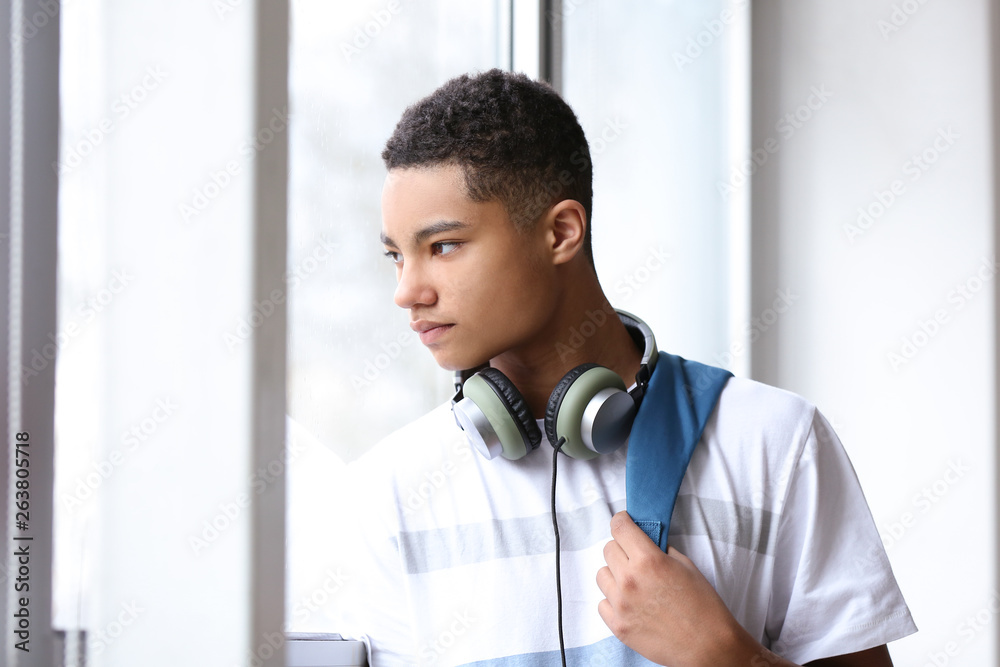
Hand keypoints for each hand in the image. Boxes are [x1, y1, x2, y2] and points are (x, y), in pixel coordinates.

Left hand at [596, 510, 757, 666]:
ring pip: (602, 574)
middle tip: (636, 557)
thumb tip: (646, 539)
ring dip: (615, 574)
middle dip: (622, 549)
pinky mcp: (618, 626)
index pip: (619, 527)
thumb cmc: (703, 606)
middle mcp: (629, 580)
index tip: (625, 522)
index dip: (622, 521)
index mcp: (648, 561)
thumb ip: (661, 549)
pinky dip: (613, 600)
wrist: (708, 646)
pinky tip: (631, 603)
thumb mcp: (686, 566)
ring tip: (634, 583)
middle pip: (608, 549)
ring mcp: (621, 604)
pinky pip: (602, 602)